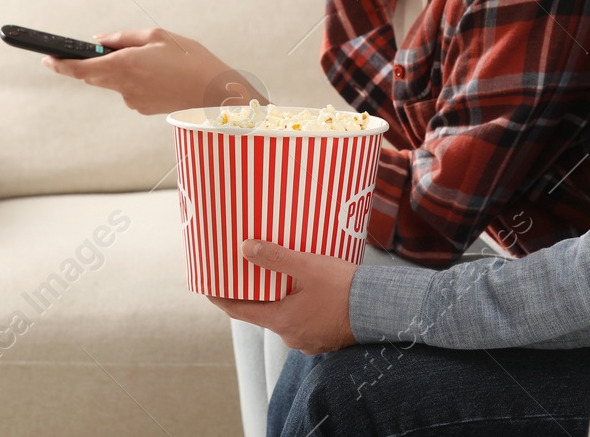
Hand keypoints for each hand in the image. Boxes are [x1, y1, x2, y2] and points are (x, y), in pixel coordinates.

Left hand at [42, 28, 252, 114]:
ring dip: (120, 70)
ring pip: (114, 82)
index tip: (45, 58)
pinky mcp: (141, 108)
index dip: (60, 64)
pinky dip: (136, 80)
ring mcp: (132, 100)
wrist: (213, 93)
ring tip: (153, 60)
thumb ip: (124, 38)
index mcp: (125, 64)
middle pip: (93, 76)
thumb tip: (100, 41)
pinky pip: (129, 90)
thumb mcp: (158, 36)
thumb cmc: (190, 60)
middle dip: (89, 64)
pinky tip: (159, 74)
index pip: (81, 67)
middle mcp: (124, 85)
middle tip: (98, 50)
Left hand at [209, 240, 357, 353]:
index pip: (239, 310)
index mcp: (281, 320)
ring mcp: (308, 340)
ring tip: (283, 278)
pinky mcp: (325, 339)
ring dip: (281, 300)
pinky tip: (310, 292)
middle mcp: (291, 336)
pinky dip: (299, 307)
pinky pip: (304, 321)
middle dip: (255, 294)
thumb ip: (275, 257)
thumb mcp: (308, 266)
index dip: (221, 297)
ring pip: (285, 317)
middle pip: (262, 313)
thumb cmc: (345, 288)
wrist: (381, 309)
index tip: (208, 286)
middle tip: (248, 274)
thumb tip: (245, 249)